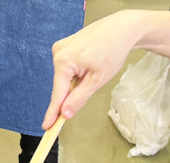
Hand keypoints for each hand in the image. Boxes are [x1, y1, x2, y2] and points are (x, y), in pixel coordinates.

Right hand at [42, 11, 141, 128]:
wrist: (122, 29)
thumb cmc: (112, 50)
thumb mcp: (97, 80)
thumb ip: (79, 98)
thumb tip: (65, 113)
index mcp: (63, 60)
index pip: (57, 94)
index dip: (53, 113)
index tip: (47, 127)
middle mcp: (58, 52)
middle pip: (61, 85)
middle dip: (73, 92)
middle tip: (93, 83)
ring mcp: (61, 48)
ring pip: (66, 77)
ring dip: (78, 81)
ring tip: (95, 69)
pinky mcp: (66, 46)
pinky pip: (69, 68)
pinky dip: (78, 73)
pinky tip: (91, 65)